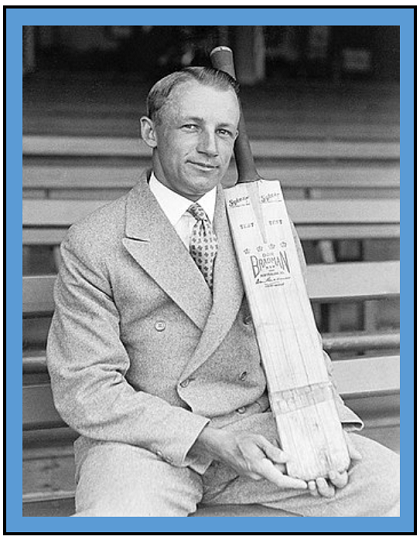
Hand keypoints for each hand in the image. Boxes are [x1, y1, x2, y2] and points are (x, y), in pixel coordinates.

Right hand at [190, 427, 306, 489]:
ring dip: (276, 461)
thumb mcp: (257, 439)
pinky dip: (270, 461)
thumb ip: (273, 450)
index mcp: (259, 467)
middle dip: (285, 463)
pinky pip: (266, 470)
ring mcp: (254, 476)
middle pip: (278, 473)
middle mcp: (257, 475)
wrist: (221, 445)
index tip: (304, 484)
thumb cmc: (238, 440)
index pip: (280, 479)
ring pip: (272, 471)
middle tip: (286, 449)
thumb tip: (286, 458)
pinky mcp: (252, 474)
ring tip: (273, 444)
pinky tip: (266, 449)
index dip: (293, 483)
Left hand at [308, 431, 361, 497]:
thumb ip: (347, 445)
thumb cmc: (326, 432)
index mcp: (338, 470)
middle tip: (320, 480)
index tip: (332, 473)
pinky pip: (305, 486)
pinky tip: (304, 483)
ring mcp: (316, 477)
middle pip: (330, 491)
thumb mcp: (338, 436)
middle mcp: (327, 477)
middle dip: (325, 489)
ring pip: (318, 492)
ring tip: (311, 483)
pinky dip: (305, 487)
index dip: (338, 479)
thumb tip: (358, 457)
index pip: (341, 481)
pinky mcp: (303, 475)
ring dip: (316, 491)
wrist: (308, 425)